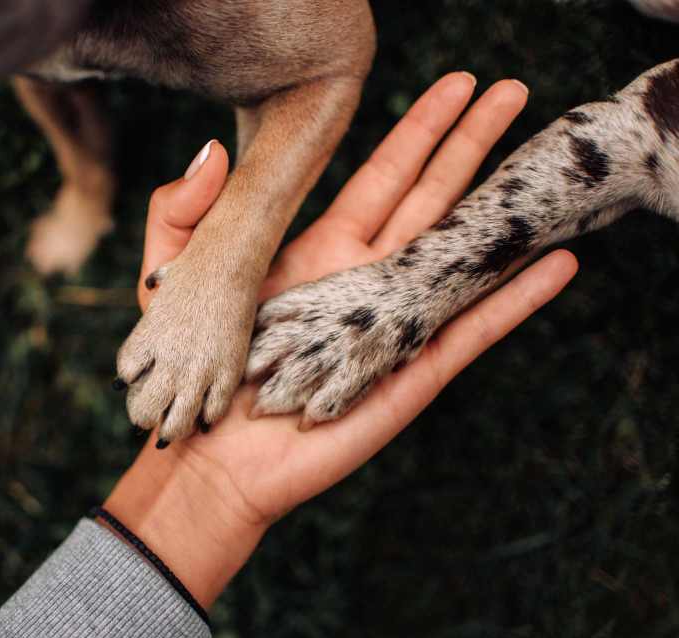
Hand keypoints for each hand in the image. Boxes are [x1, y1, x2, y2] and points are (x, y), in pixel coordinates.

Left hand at [105, 73, 577, 608]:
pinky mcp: (407, 374)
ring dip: (502, 208)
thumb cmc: (191, 373)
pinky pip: (468, 330)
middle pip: (431, 201)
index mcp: (318, 255)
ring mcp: (391, 326)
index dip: (418, 132)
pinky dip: (513, 300)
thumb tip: (213, 148)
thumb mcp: (171, 281)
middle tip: (511, 91)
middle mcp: (364, 283)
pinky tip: (557, 264)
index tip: (454, 86)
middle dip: (470, 145)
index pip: (381, 179)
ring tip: (548, 159)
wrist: (209, 459)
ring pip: (457, 255)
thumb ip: (184, 215)